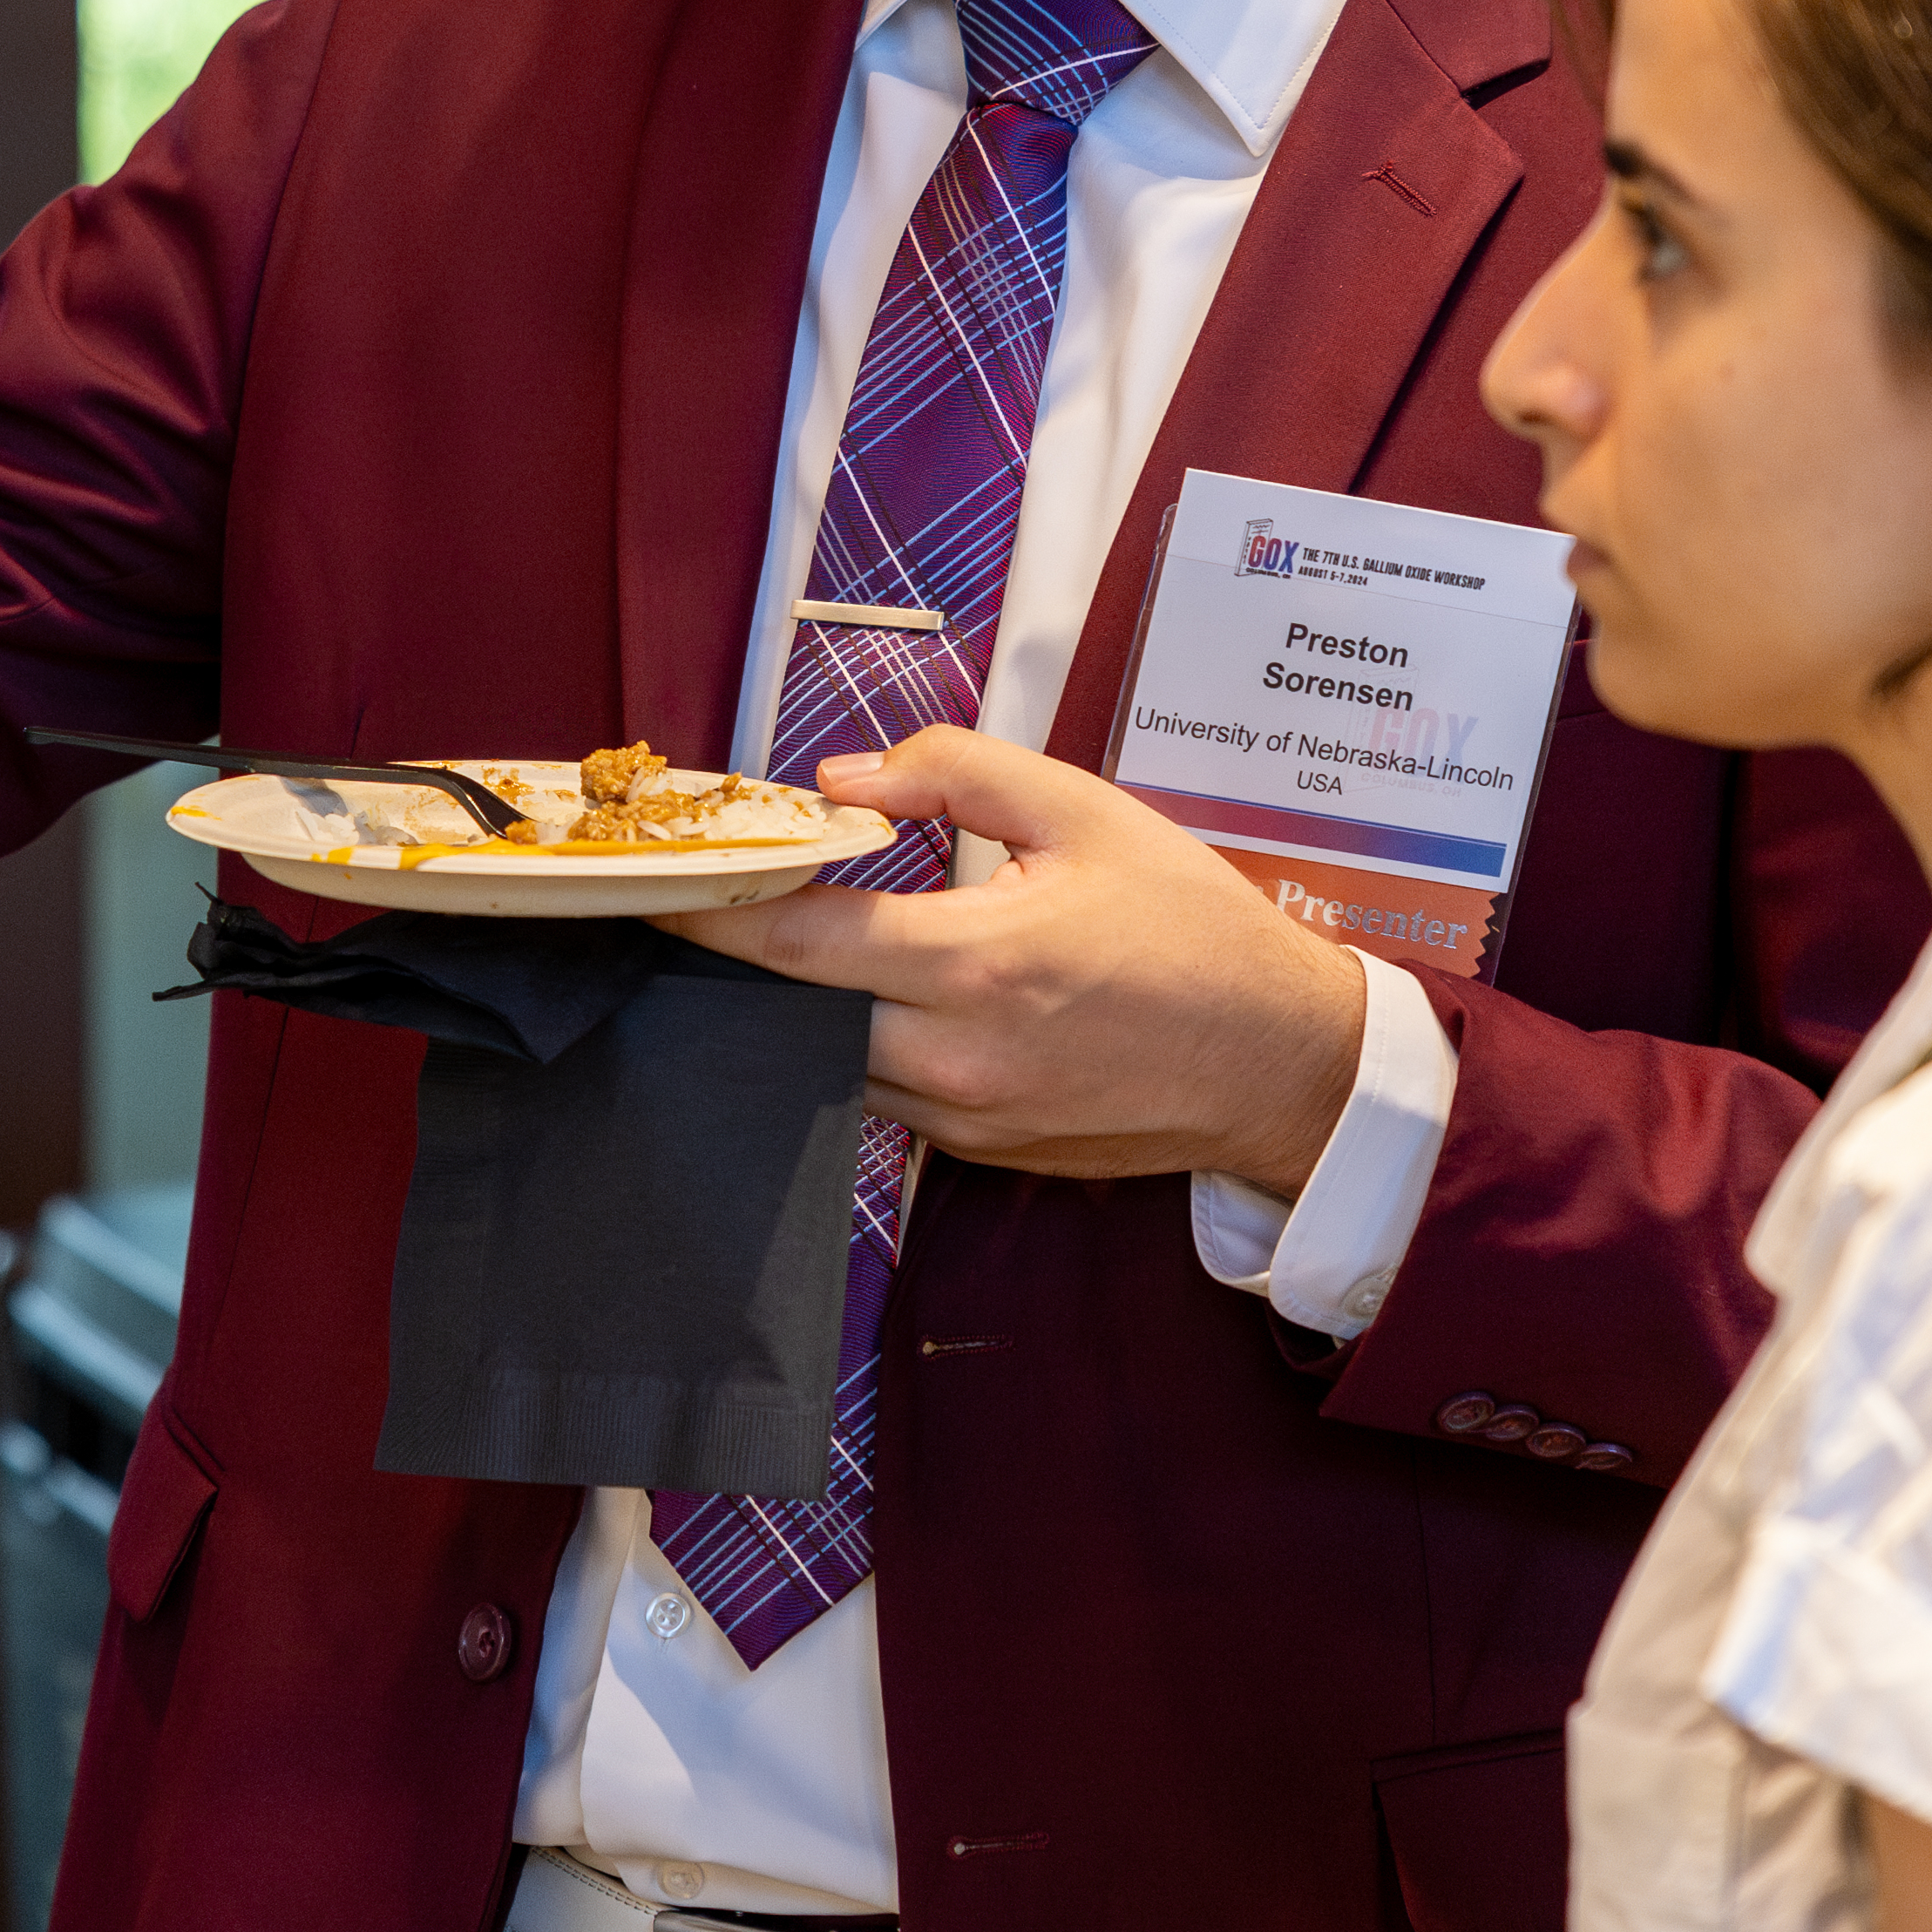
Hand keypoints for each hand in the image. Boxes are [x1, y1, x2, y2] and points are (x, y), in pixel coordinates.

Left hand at [665, 729, 1368, 1197]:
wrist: (1283, 1063)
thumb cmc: (1194, 930)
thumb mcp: (1087, 812)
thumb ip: (955, 775)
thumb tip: (841, 781)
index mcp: (973, 963)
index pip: (793, 940)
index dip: (707, 907)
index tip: (648, 880)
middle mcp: (952, 1058)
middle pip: (787, 1012)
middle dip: (739, 956)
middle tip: (712, 896)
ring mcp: (961, 1121)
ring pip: (827, 1060)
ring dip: (802, 1003)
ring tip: (795, 936)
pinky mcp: (977, 1155)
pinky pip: (882, 1094)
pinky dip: (863, 1041)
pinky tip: (878, 993)